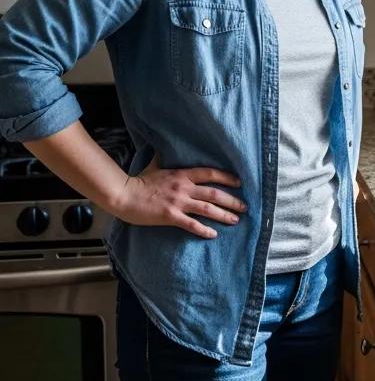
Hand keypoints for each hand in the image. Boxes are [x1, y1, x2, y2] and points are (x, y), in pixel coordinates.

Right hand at [110, 155, 246, 239]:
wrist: (123, 195)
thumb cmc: (138, 181)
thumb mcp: (154, 165)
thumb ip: (162, 157)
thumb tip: (161, 146)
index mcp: (182, 175)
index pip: (210, 174)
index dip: (227, 178)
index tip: (239, 183)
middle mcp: (184, 188)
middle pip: (214, 193)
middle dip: (232, 200)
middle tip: (245, 207)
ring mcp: (178, 202)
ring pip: (207, 209)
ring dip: (224, 215)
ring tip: (235, 220)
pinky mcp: (170, 216)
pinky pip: (191, 224)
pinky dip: (204, 230)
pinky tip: (213, 234)